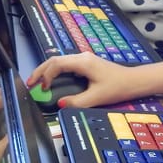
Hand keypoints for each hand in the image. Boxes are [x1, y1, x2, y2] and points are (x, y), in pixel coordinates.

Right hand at [26, 52, 140, 108]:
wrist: (133, 81)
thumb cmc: (117, 87)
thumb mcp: (97, 97)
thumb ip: (77, 102)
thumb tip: (60, 104)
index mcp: (83, 62)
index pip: (57, 64)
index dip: (46, 76)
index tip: (43, 89)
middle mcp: (81, 57)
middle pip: (54, 59)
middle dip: (40, 71)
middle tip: (29, 83)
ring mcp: (83, 59)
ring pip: (59, 61)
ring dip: (47, 70)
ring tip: (37, 82)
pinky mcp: (86, 64)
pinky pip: (65, 64)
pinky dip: (55, 71)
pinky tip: (51, 81)